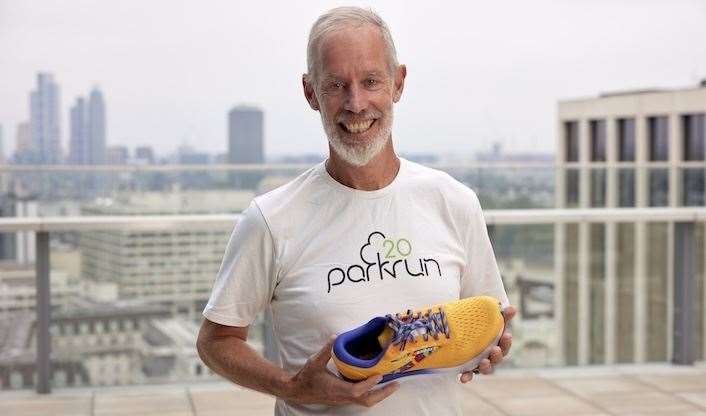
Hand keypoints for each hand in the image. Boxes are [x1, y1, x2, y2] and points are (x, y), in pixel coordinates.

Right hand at [283, 337, 399, 406]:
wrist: (297, 391)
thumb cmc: (306, 377)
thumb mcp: (314, 362)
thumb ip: (326, 350)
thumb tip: (335, 337)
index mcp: (336, 389)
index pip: (356, 390)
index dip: (368, 384)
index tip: (380, 376)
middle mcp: (342, 397)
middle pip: (366, 400)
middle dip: (382, 393)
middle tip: (396, 384)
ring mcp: (343, 399)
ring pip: (365, 401)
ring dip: (379, 394)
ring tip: (391, 385)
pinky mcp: (343, 398)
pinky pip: (361, 399)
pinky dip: (371, 392)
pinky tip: (376, 384)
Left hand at [460, 305, 515, 382]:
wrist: (464, 331)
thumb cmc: (482, 328)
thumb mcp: (491, 320)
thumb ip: (502, 315)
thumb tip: (512, 308)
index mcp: (498, 346)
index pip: (505, 346)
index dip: (506, 342)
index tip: (506, 335)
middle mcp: (490, 357)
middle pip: (497, 359)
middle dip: (497, 355)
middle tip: (495, 349)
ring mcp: (479, 364)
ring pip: (485, 369)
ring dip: (486, 367)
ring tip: (483, 362)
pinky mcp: (467, 368)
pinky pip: (468, 375)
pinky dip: (466, 377)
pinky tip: (462, 378)